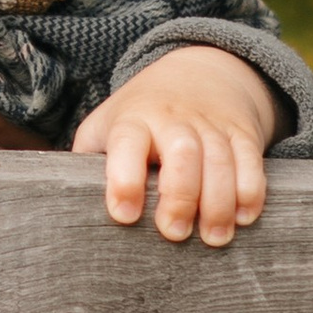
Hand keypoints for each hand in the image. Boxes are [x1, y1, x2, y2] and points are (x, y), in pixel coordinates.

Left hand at [71, 42, 278, 244]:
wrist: (196, 73)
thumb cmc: (138, 118)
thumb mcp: (105, 127)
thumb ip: (88, 163)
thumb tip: (62, 208)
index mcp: (132, 119)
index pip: (127, 143)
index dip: (124, 179)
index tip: (124, 215)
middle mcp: (172, 118)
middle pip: (182, 151)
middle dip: (180, 195)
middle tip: (174, 234)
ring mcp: (210, 123)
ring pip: (220, 158)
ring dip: (219, 202)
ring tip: (214, 239)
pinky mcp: (241, 131)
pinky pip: (251, 158)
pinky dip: (251, 190)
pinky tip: (244, 218)